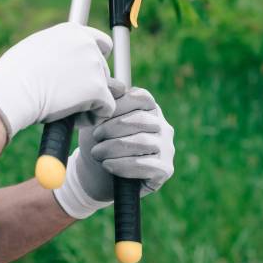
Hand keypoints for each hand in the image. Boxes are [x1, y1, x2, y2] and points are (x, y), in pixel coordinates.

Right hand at [0, 22, 115, 140]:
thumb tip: (63, 63)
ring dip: (90, 102)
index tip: (86, 75)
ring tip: (67, 110)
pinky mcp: (98, 88)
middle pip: (103, 69)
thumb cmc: (14, 74)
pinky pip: (107, 108)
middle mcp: (87, 44)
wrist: (12, 89)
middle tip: (68, 98)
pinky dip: (93, 117)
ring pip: (105, 90)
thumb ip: (57, 51)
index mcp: (72, 31)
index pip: (101, 42)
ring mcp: (94, 65)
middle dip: (90, 85)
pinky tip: (75, 120)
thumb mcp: (36, 48)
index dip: (97, 60)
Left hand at [53, 78, 175, 219]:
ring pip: (143, 142)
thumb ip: (103, 102)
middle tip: (95, 137)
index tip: (97, 117)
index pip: (141, 97)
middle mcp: (162, 125)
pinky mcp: (165, 169)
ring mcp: (166, 147)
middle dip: (112, 128)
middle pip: (141, 120)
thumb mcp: (96, 119)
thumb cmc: (99, 141)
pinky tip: (108, 165)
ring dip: (114, 148)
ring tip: (97, 153)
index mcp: (149, 108)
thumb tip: (104, 87)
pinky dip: (123, 165)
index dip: (118, 105)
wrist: (98, 174)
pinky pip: (147, 165)